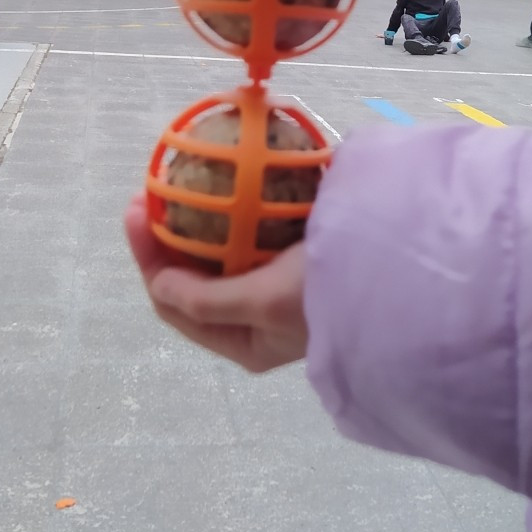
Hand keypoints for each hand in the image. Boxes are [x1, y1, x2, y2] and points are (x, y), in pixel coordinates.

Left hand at [124, 192, 307, 372]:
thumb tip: (158, 284)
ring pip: (215, 260)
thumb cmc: (325, 294)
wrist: (394, 277)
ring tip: (176, 189)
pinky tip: (221, 195)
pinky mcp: (288, 260)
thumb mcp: (265, 303)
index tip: (137, 213)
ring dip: (193, 228)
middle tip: (148, 196)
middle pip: (191, 281)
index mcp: (241, 341)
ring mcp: (270, 288)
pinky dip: (227, 222)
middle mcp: (251, 319)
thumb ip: (208, 301)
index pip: (173, 305)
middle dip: (165, 241)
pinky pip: (244, 243)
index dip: (150, 260)